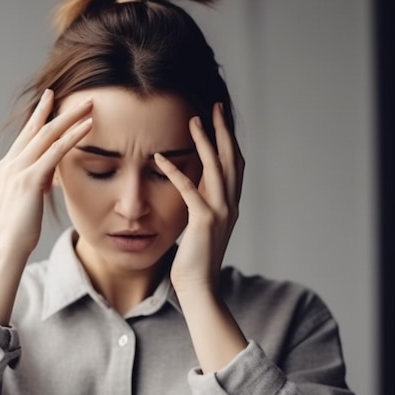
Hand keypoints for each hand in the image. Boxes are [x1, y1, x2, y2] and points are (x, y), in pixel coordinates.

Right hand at [0, 89, 92, 258]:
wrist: (5, 248)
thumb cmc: (17, 231)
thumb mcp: (26, 202)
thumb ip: (34, 184)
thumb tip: (46, 179)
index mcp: (8, 168)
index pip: (27, 136)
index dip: (40, 116)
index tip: (51, 100)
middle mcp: (10, 164)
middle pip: (37, 128)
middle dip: (57, 109)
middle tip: (75, 95)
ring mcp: (19, 170)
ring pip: (48, 134)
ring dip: (71, 117)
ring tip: (90, 104)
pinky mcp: (30, 180)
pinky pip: (56, 151)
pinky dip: (73, 136)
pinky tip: (87, 126)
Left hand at [154, 102, 243, 295]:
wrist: (199, 288)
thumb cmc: (195, 260)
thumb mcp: (202, 227)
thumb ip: (202, 205)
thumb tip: (195, 187)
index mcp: (230, 205)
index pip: (234, 165)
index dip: (229, 140)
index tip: (220, 120)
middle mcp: (230, 205)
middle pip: (231, 159)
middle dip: (224, 131)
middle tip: (216, 107)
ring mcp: (220, 212)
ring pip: (216, 168)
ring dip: (205, 141)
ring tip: (194, 120)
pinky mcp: (203, 221)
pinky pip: (189, 190)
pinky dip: (175, 171)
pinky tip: (160, 158)